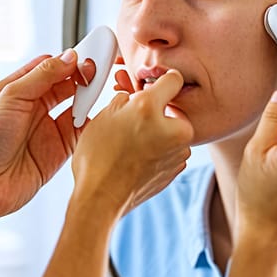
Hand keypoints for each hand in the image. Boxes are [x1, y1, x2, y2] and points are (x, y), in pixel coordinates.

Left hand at [0, 50, 95, 221]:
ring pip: (76, 106)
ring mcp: (46, 129)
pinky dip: (91, 124)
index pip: (48, 67)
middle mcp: (32, 108)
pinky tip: (95, 116)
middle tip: (98, 70)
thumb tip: (69, 57)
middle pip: (65, 85)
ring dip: (88, 98)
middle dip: (82, 77)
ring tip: (98, 90)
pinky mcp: (58, 151)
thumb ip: (42, 75)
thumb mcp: (11, 97)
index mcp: (16, 90)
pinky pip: (80, 132)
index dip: (67, 60)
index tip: (87, 55)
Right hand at [71, 69, 193, 216]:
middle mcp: (172, 129)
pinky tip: (137, 156)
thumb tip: (133, 96)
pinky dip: (159, 150)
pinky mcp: (176, 169)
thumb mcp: (105, 115)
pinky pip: (171, 150)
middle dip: (158, 112)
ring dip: (159, 132)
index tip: (154, 87)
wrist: (101, 197)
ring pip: (173, 131)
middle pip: (174, 109)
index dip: (162, 80)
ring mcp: (178, 152)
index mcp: (152, 109)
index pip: (174, 79)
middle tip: (134, 121)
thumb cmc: (98, 157)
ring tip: (133, 142)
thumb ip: (126, 97)